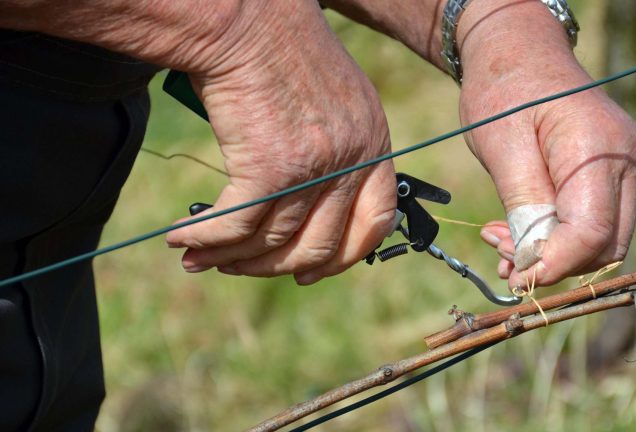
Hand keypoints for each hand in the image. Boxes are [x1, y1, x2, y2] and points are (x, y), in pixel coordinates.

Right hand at [164, 1, 395, 283]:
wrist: (246, 17)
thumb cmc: (280, 49)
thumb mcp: (331, 98)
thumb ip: (336, 150)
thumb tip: (307, 205)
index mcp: (373, 141)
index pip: (376, 220)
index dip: (343, 256)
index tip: (309, 272)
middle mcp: (352, 157)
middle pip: (321, 245)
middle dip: (275, 266)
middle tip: (240, 266)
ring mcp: (314, 165)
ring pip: (273, 241)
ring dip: (231, 257)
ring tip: (200, 258)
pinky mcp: (270, 168)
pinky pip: (236, 226)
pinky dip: (206, 238)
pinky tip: (182, 239)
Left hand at [458, 1, 635, 288]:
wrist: (519, 53)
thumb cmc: (505, 91)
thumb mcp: (502, 146)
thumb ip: (523, 205)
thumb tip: (534, 263)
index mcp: (600, 150)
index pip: (593, 232)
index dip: (555, 265)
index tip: (516, 280)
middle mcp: (627, 163)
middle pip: (605, 244)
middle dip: (554, 264)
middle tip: (502, 258)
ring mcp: (625, 169)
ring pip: (600, 239)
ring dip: (551, 254)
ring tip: (499, 242)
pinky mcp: (612, 175)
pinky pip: (593, 221)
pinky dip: (556, 237)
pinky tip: (515, 232)